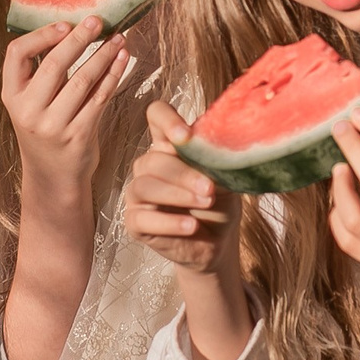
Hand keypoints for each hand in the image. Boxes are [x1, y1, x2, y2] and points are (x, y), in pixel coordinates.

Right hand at [4, 17, 132, 197]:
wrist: (53, 178)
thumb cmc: (45, 130)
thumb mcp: (30, 104)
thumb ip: (41, 74)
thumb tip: (70, 28)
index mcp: (12, 96)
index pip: (16, 54)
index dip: (41, 35)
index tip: (64, 24)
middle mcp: (28, 111)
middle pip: (54, 64)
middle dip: (79, 38)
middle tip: (97, 21)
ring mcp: (53, 125)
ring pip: (82, 80)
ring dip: (103, 55)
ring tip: (118, 38)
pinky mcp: (77, 136)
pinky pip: (99, 98)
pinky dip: (113, 76)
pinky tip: (121, 61)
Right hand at [124, 102, 239, 277]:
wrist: (217, 242)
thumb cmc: (218, 203)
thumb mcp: (225, 179)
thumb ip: (217, 159)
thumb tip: (222, 146)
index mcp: (170, 145)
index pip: (156, 116)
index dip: (166, 120)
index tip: (185, 136)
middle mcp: (149, 165)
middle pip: (153, 158)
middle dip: (183, 174)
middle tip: (209, 188)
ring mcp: (138, 193)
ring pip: (145, 186)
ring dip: (177, 195)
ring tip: (205, 203)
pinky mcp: (135, 222)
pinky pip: (142, 218)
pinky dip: (169, 222)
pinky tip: (191, 227)